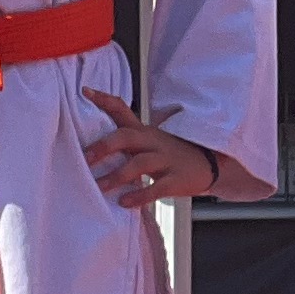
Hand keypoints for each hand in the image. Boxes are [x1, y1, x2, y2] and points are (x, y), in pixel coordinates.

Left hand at [82, 90, 220, 207]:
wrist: (209, 165)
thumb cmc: (168, 154)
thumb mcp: (148, 141)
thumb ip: (124, 139)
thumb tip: (91, 143)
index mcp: (143, 131)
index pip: (122, 110)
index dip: (104, 100)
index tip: (85, 91)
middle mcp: (153, 141)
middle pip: (128, 136)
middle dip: (105, 145)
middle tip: (86, 158)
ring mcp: (166, 159)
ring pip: (140, 163)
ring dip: (118, 176)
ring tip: (100, 187)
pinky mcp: (176, 180)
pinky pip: (157, 187)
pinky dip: (140, 195)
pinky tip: (124, 202)